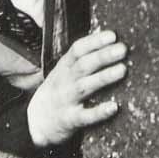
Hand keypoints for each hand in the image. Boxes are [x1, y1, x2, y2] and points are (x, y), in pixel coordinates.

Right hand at [27, 30, 127, 147]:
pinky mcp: (70, 120)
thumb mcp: (63, 72)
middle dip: (103, 56)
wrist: (35, 122)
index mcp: (64, 68)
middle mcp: (65, 81)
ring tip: (122, 70)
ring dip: (103, 77)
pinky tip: (114, 107)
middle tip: (122, 49)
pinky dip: (99, 112)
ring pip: (84, 87)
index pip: (77, 50)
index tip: (112, 36)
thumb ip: (81, 60)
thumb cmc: (58, 92)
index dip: (94, 42)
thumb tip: (111, 44)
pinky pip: (85, 116)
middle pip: (83, 65)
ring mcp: (66, 100)